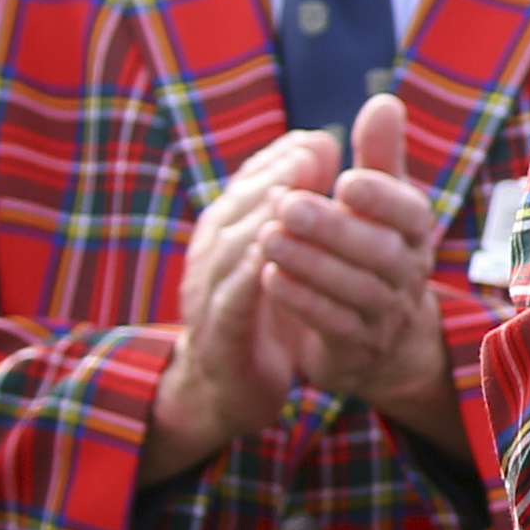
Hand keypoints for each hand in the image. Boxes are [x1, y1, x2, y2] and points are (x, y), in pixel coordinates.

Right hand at [140, 134, 328, 479]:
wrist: (230, 389)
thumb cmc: (262, 312)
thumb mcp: (279, 255)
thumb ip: (295, 203)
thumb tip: (321, 145)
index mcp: (227, 236)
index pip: (248, 187)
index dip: (278, 161)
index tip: (317, 140)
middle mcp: (211, 259)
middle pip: (235, 208)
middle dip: (272, 178)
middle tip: (309, 155)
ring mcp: (208, 298)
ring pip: (228, 250)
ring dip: (258, 219)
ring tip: (292, 197)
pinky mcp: (218, 338)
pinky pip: (230, 304)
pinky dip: (248, 279)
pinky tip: (270, 261)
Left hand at [256, 95, 458, 440]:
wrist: (382, 340)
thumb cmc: (375, 251)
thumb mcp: (382, 203)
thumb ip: (381, 155)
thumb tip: (384, 101)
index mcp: (413, 232)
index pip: (410, 213)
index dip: (382, 198)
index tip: (345, 180)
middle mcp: (407, 272)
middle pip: (380, 253)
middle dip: (335, 228)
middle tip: (289, 205)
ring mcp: (384, 312)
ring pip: (354, 289)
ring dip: (310, 263)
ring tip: (269, 237)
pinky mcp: (356, 345)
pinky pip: (333, 325)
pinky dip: (302, 301)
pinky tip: (270, 278)